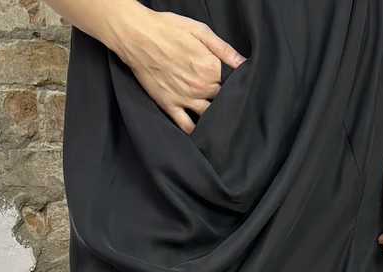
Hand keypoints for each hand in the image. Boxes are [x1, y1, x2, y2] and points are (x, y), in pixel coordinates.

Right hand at [113, 6, 245, 133]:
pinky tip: (200, 130)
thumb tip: (245, 63)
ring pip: (208, 117)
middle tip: (228, 101)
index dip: (237, 86)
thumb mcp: (200, 31)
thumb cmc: (168, 29)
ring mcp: (184, 99)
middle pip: (222, 101)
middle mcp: (200, 87)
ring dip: (214, 117)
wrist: (137, 36)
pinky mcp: (169, 105)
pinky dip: (195, 131)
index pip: (234, 84)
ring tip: (218, 117)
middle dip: (227, 101)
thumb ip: (224, 49)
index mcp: (211, 68)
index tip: (239, 86)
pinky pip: (186, 126)